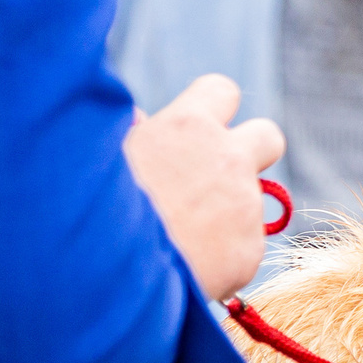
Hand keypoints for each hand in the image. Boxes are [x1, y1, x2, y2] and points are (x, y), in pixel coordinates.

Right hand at [123, 75, 285, 301]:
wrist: (106, 272)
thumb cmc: (94, 207)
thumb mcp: (109, 154)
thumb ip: (138, 135)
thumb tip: (141, 121)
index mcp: (189, 126)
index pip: (222, 90)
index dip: (211, 110)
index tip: (196, 130)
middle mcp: (228, 159)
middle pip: (268, 137)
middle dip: (250, 153)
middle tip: (216, 177)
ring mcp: (244, 206)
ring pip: (251, 202)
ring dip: (226, 214)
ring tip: (179, 239)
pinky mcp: (249, 251)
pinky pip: (243, 249)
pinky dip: (221, 258)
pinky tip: (184, 267)